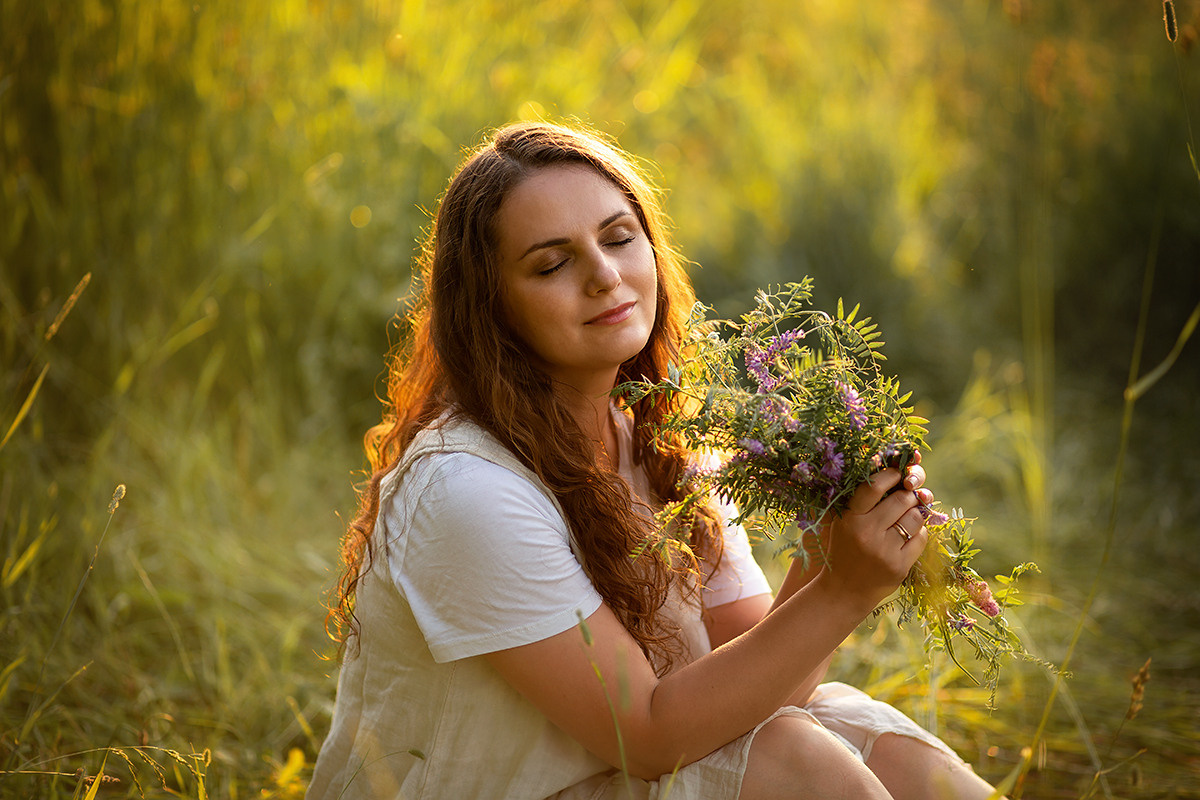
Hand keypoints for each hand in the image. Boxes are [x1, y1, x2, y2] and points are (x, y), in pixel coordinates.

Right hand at [820, 463, 930, 613]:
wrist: (844, 590)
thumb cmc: (845, 548)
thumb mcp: (844, 522)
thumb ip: (863, 499)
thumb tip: (900, 472)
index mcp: (850, 518)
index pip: (874, 486)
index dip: (891, 474)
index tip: (898, 472)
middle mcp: (866, 533)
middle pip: (901, 499)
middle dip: (909, 494)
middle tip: (908, 495)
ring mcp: (884, 551)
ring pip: (915, 518)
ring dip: (916, 513)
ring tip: (908, 516)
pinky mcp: (899, 566)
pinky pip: (921, 538)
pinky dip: (919, 533)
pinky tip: (908, 536)